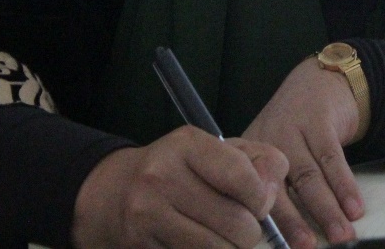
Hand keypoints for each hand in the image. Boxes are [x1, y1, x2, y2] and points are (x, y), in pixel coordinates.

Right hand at [71, 126, 287, 248]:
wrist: (112, 193)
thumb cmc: (180, 170)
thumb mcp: (217, 151)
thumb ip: (259, 161)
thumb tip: (272, 191)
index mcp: (186, 145)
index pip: (241, 176)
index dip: (261, 198)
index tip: (260, 205)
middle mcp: (161, 176)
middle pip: (235, 222)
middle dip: (250, 232)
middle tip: (244, 228)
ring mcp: (146, 214)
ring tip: (225, 238)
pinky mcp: (140, 245)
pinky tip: (201, 244)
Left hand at [243, 57, 364, 248]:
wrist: (317, 83)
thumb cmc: (294, 129)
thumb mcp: (272, 153)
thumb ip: (271, 189)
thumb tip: (283, 237)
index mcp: (247, 157)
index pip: (250, 197)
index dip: (266, 224)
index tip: (278, 247)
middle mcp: (264, 143)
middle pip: (278, 189)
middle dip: (294, 223)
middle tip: (307, 248)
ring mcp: (291, 130)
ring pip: (309, 178)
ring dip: (328, 210)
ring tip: (341, 235)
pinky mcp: (318, 121)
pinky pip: (332, 159)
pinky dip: (345, 186)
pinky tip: (354, 207)